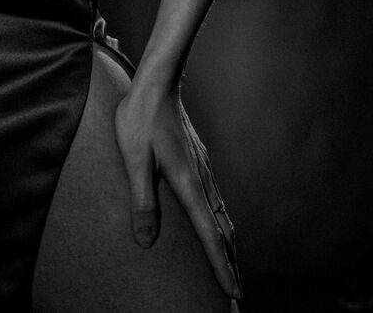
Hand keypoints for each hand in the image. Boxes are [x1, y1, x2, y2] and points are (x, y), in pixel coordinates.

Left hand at [115, 81, 242, 302]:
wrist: (157, 82)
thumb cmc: (141, 119)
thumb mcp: (135, 161)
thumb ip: (142, 202)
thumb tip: (146, 243)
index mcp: (188, 184)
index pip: (210, 235)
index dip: (221, 266)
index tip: (233, 292)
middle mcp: (201, 179)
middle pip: (223, 230)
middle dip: (230, 262)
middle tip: (237, 294)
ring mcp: (202, 168)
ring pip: (221, 214)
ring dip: (227, 243)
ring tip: (230, 265)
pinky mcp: (197, 160)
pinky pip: (214, 199)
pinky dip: (220, 222)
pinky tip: (217, 222)